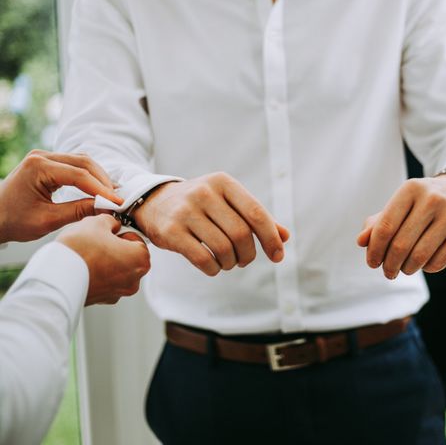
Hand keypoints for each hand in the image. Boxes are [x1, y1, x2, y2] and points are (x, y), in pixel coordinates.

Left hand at [0, 150, 122, 242]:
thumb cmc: (13, 221)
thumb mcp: (48, 220)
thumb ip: (78, 211)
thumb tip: (106, 207)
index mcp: (38, 167)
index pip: (79, 175)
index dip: (101, 189)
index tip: (117, 202)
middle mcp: (41, 157)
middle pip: (84, 162)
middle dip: (103, 181)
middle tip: (117, 198)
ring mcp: (44, 157)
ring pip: (82, 161)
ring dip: (99, 177)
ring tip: (111, 194)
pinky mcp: (48, 163)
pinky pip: (75, 165)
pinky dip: (90, 176)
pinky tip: (99, 189)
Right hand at [57, 215, 150, 304]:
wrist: (55, 277)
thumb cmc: (79, 250)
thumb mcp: (97, 222)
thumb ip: (111, 221)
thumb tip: (112, 225)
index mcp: (141, 259)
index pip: (136, 239)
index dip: (119, 233)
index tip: (107, 233)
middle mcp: (135, 279)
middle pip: (127, 256)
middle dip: (113, 248)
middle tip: (95, 243)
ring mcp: (119, 292)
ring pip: (116, 270)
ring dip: (105, 262)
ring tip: (86, 256)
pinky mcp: (103, 299)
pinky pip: (104, 282)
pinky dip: (97, 275)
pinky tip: (83, 269)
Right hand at [132, 172, 288, 275]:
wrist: (155, 202)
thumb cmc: (202, 205)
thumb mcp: (228, 202)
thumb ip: (255, 218)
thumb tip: (285, 237)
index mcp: (223, 183)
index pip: (256, 212)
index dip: (270, 237)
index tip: (278, 256)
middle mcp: (204, 193)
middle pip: (241, 233)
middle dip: (249, 254)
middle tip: (245, 260)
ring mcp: (185, 211)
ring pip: (223, 248)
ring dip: (231, 263)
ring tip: (229, 262)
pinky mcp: (170, 232)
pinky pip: (202, 259)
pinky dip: (214, 269)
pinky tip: (214, 267)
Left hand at [357, 174, 445, 278]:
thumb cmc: (424, 202)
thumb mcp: (401, 203)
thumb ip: (378, 222)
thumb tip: (361, 242)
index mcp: (411, 189)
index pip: (385, 227)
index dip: (374, 250)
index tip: (372, 263)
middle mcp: (432, 200)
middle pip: (400, 245)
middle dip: (389, 265)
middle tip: (387, 271)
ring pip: (419, 257)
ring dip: (406, 269)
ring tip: (404, 268)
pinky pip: (437, 263)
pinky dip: (425, 268)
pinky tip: (423, 263)